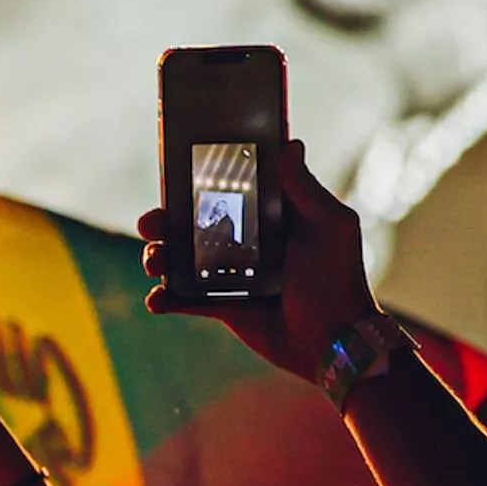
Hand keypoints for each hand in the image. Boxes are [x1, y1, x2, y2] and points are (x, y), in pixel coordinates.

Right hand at [138, 139, 379, 389]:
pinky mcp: (227, 307)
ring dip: (161, 258)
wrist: (333, 341)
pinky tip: (156, 298)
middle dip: (167, 221)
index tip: (176, 172)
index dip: (201, 182)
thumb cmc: (337, 279)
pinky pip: (188, 300)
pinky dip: (166, 298)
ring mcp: (235, 275)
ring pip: (185, 260)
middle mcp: (250, 242)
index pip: (230, 190)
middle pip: (197, 224)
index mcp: (272, 217)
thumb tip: (290, 144)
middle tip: (149, 223)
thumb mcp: (328, 224)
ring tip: (154, 261)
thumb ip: (304, 187)